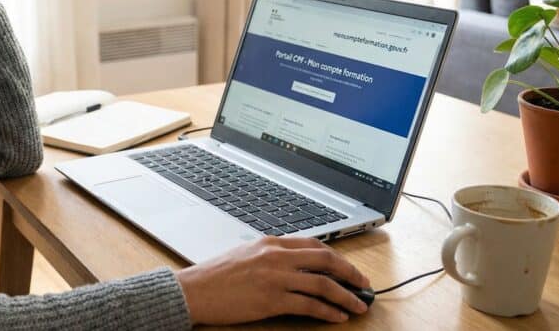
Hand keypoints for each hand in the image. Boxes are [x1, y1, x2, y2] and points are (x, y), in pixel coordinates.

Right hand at [174, 236, 369, 325]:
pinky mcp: (272, 300)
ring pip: (322, 284)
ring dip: (346, 296)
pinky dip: (328, 311)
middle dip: (350, 273)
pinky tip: (337, 316)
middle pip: (325, 260)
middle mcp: (276, 256)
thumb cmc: (215, 276)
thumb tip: (296, 266)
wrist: (194, 290)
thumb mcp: (245, 255)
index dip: (336, 257)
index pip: (313, 244)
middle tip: (364, 285)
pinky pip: (309, 305)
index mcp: (270, 243)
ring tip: (358, 305)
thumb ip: (271, 256)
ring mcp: (275, 278)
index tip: (348, 268)